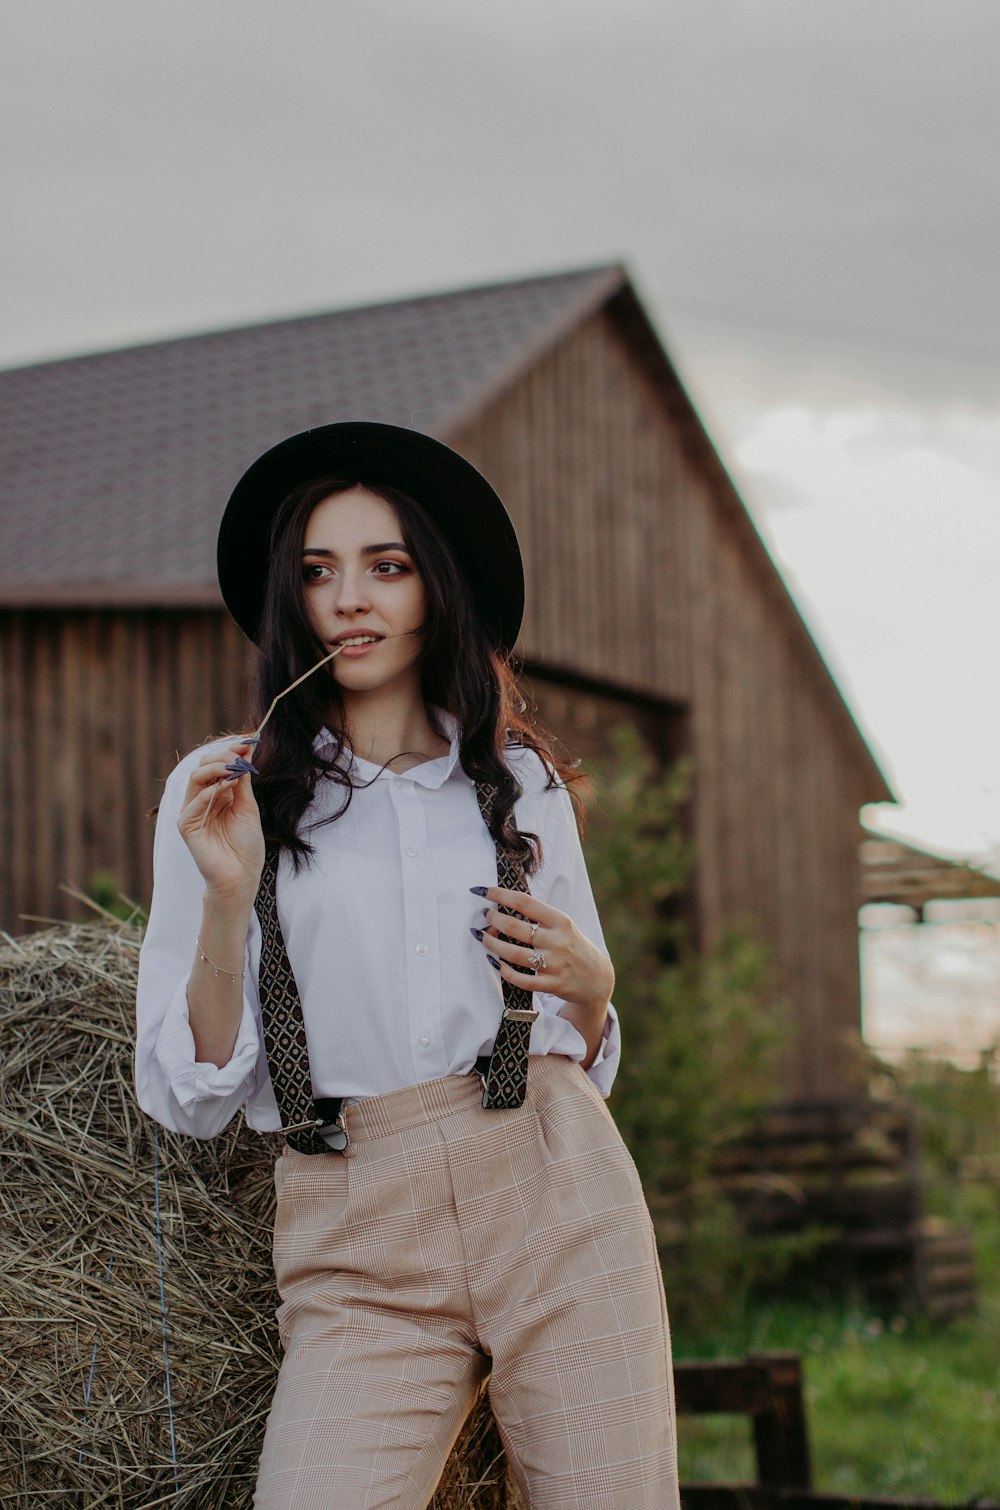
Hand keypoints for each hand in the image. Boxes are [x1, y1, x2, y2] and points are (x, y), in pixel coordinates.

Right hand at [177, 738, 265, 901]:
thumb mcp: (247, 806)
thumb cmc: (246, 845)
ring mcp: (192, 812)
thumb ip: (242, 780)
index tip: (249, 742)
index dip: (231, 751)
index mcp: (216, 794)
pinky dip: (211, 791)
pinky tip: (227, 787)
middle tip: (241, 754)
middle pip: (204, 766)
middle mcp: (202, 800)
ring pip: (196, 778)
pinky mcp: (186, 826)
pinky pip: (194, 802)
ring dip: (216, 768)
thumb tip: (246, 751)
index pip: (217, 764)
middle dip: (223, 756)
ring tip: (234, 767)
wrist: (242, 876)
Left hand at [475, 886, 613, 1012]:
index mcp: (560, 920)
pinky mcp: (553, 984)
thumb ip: (538, 917)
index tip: (482, 891)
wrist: (598, 978)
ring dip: (492, 943)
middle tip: (485, 916)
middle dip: (493, 919)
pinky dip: (504, 971)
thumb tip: (503, 907)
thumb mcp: (562, 925)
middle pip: (515, 927)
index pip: (525, 902)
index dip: (500, 895)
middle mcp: (557, 941)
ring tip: (482, 936)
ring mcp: (555, 964)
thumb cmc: (572, 945)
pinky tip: (495, 963)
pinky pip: (521, 979)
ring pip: (513, 954)